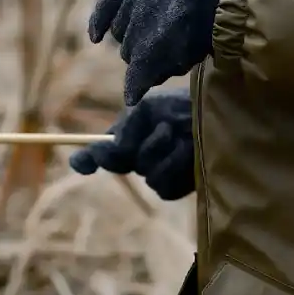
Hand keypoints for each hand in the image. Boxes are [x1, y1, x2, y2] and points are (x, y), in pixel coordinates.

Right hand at [69, 91, 194, 199]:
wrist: (212, 116)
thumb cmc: (181, 107)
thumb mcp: (150, 108)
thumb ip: (127, 127)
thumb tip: (116, 147)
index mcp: (127, 137)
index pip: (100, 152)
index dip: (87, 159)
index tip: (81, 163)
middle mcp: (137, 157)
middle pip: (121, 163)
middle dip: (143, 145)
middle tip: (165, 129)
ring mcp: (155, 173)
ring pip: (146, 175)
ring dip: (165, 154)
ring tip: (182, 136)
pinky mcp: (173, 187)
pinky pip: (163, 186)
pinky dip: (176, 166)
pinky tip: (188, 152)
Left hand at [88, 0, 225, 106]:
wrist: (216, 0)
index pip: (107, 4)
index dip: (100, 21)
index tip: (95, 36)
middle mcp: (127, 9)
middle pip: (123, 34)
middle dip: (137, 39)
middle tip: (163, 40)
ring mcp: (135, 34)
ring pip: (132, 55)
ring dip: (145, 58)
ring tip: (174, 54)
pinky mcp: (145, 57)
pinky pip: (136, 78)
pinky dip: (134, 88)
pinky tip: (132, 97)